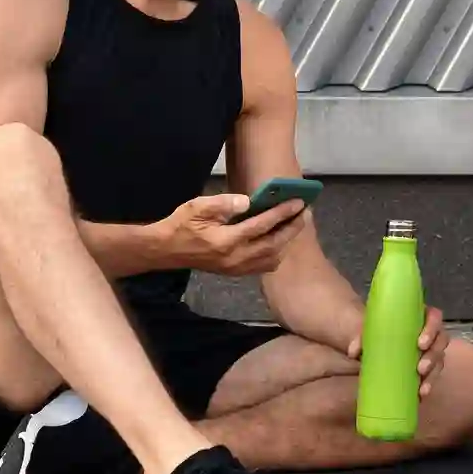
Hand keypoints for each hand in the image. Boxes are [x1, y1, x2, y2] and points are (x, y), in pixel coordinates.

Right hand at [156, 193, 307, 275]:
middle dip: (292, 227)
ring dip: (287, 241)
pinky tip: (280, 240)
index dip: (281, 213)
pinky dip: (276, 253)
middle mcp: (235, 258)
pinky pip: (263, 266)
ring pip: (271, 257)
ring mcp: (236, 268)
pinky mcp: (235, 272)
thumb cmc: (182, 224)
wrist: (167, 250)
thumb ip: (224, 203)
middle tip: (305, 212)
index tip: (298, 202)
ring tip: (296, 223)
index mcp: (226, 241)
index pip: (261, 226)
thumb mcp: (198, 207)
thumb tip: (248, 201)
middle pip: (273, 244)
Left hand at [346, 305, 449, 395]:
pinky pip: (430, 376)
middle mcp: (426, 332)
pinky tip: (420, 395)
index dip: (432, 329)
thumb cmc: (367, 327)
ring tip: (422, 388)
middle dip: (433, 355)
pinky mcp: (421, 368)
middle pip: (441, 340)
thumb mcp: (362, 326)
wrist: (361, 342)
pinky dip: (427, 385)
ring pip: (438, 360)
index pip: (434, 317)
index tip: (420, 343)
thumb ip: (359, 335)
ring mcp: (425, 351)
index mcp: (416, 316)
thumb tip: (354, 350)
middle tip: (420, 368)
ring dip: (433, 374)